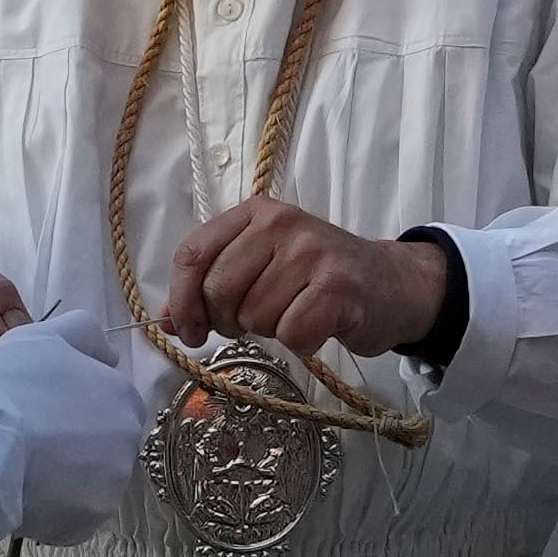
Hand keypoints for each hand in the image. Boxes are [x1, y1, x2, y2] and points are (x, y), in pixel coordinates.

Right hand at [0, 307, 151, 544]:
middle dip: (75, 447)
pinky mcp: (89, 520)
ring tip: (24, 470)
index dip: (74, 411)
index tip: (41, 413)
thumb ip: (85, 334)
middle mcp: (129, 441)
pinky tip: (25, 496)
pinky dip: (54, 512)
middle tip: (31, 442)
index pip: (109, 407)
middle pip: (104, 447)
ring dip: (65, 481)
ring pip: (90, 485)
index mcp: (123, 396)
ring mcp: (112, 485)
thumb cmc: (12, 384)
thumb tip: (109, 358)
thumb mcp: (46, 336)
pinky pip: (74, 518)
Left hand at [153, 199, 451, 363]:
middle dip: (228, 322)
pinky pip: (291, 334)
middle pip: (218, 291)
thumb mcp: (260, 268)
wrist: (391, 284)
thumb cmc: (317, 279)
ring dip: (270, 331)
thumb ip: (211, 287)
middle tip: (252, 324)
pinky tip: (317, 327)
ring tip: (295, 315)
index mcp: (255, 213)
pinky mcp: (337, 287)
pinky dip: (301, 343)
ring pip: (255, 316)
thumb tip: (166, 322)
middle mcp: (281, 223)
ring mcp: (311, 252)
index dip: (182, 301)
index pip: (193, 254)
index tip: (190, 331)